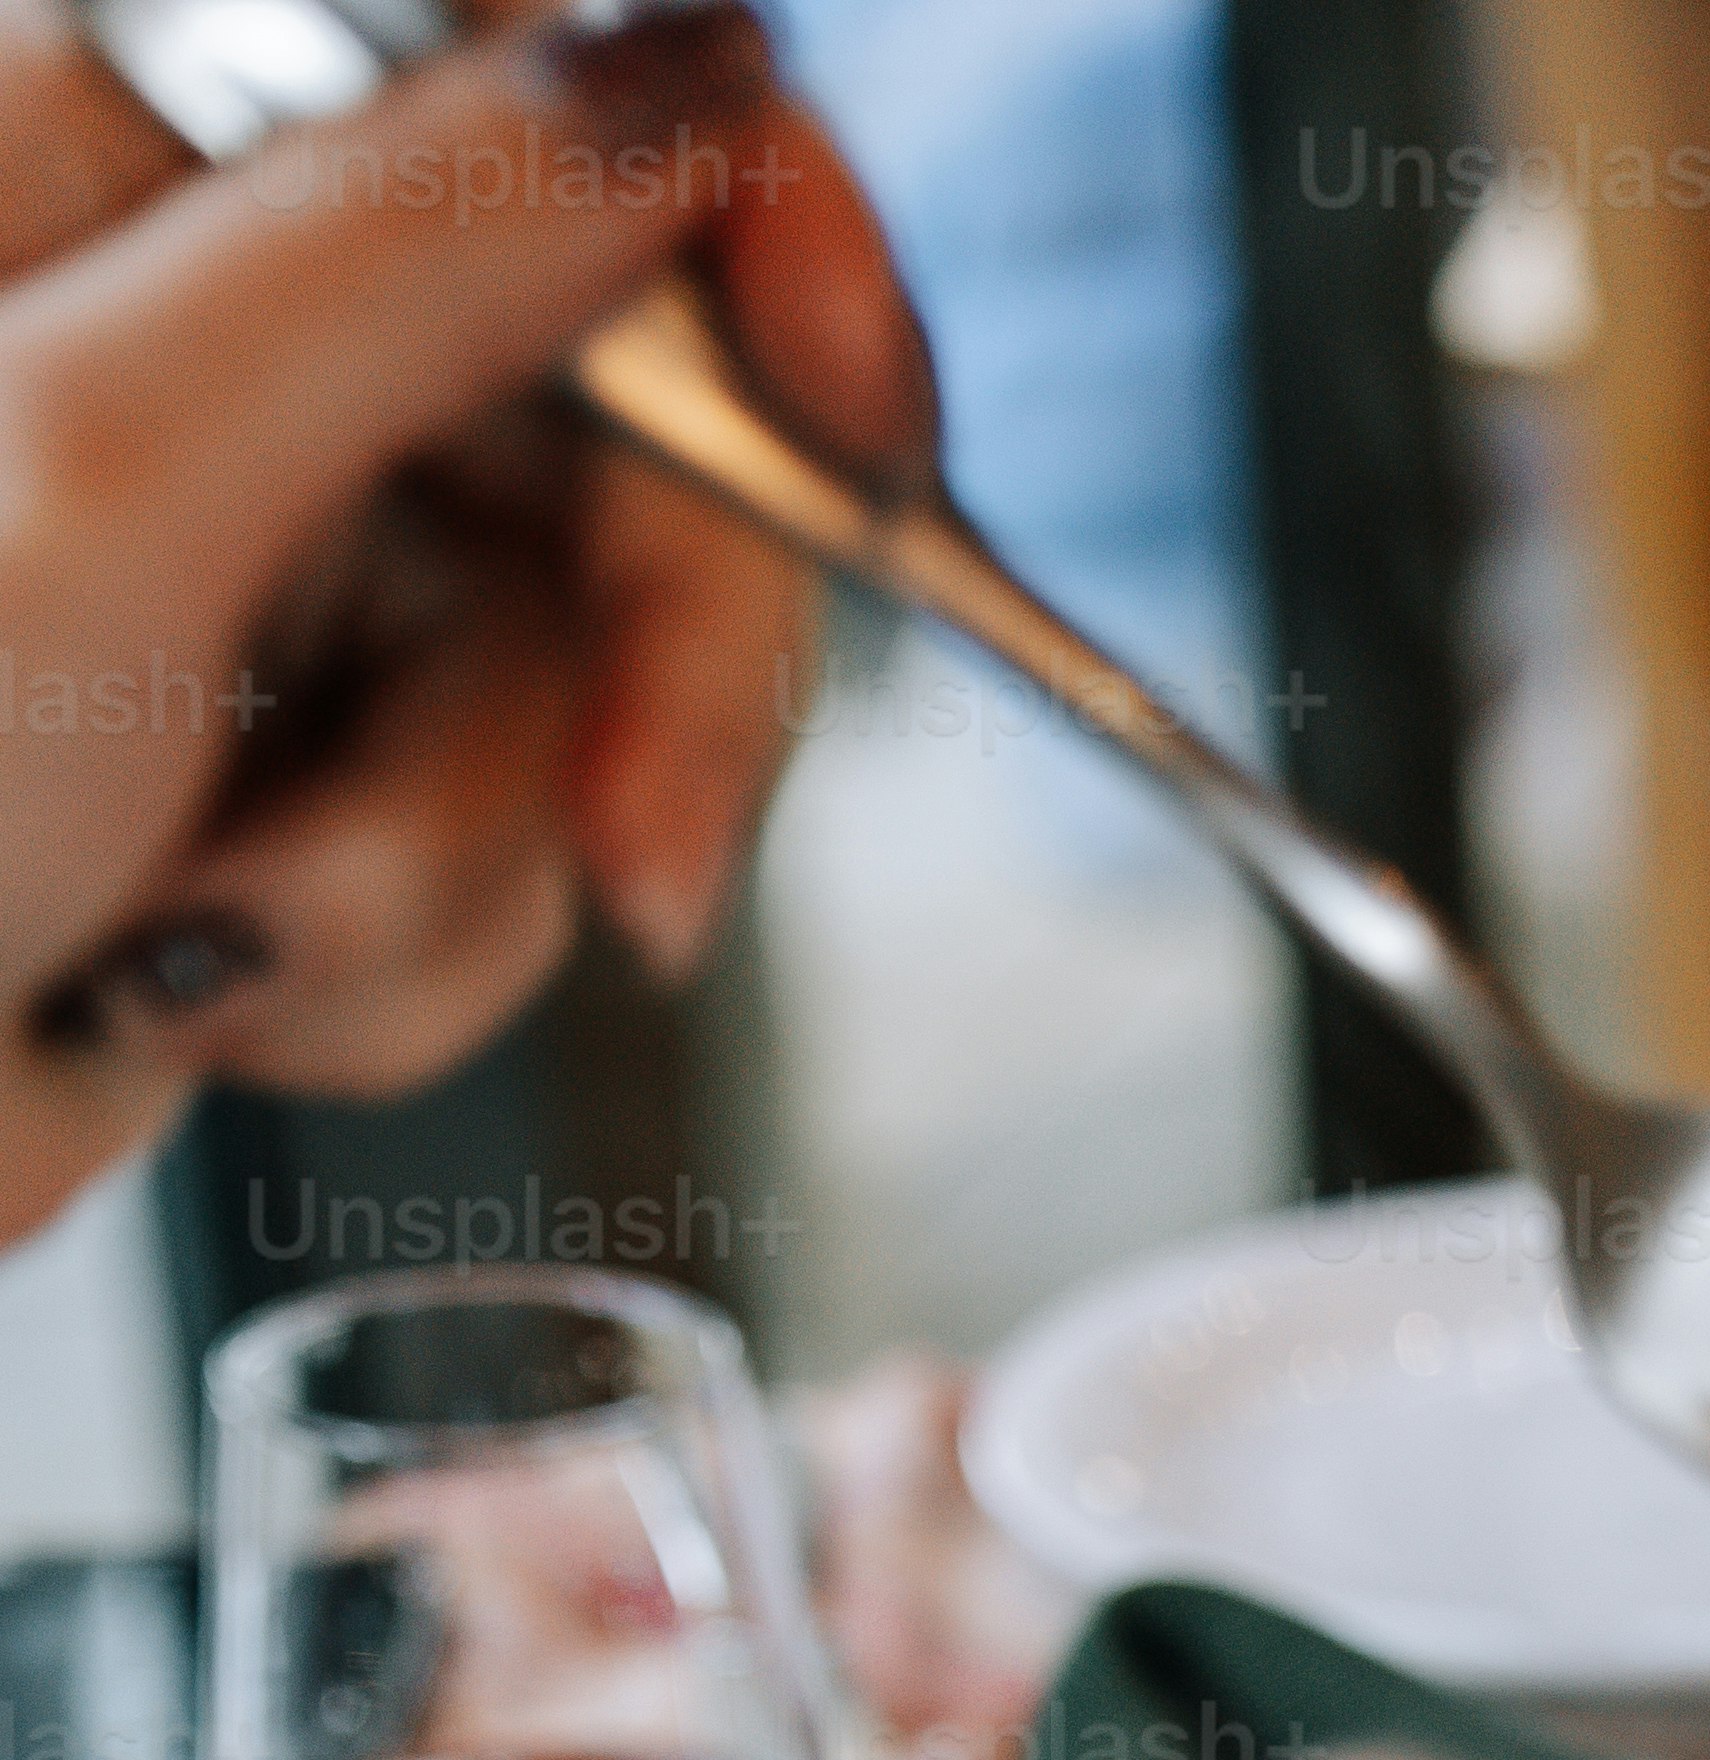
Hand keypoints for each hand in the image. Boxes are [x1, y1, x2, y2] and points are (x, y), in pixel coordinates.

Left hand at [0, 0, 928, 1219]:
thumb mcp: (111, 472)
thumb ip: (414, 240)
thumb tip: (684, 71)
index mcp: (139, 129)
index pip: (564, 64)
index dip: (763, 227)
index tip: (858, 419)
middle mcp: (217, 313)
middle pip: (643, 411)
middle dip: (658, 669)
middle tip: (637, 857)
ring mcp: (261, 540)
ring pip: (582, 672)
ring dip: (456, 862)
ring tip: (225, 926)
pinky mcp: (284, 751)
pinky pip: (498, 842)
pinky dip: (395, 955)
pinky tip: (208, 977)